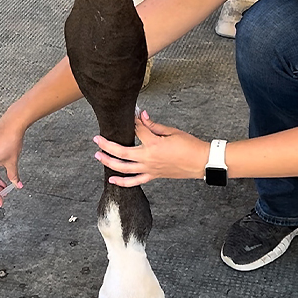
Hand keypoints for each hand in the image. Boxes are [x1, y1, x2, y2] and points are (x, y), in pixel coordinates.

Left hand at [93, 110, 208, 186]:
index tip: (128, 115)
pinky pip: (135, 181)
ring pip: (124, 168)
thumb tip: (140, 116)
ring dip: (109, 162)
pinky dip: (122, 182)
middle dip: (107, 145)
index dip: (131, 121)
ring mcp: (150, 169)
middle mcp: (148, 158)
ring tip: (98, 156)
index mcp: (153, 144)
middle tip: (97, 139)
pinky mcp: (153, 175)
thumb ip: (153, 125)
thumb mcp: (171, 131)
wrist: (200, 162)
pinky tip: (112, 179)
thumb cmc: (189, 145)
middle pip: (122, 152)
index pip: (136, 130)